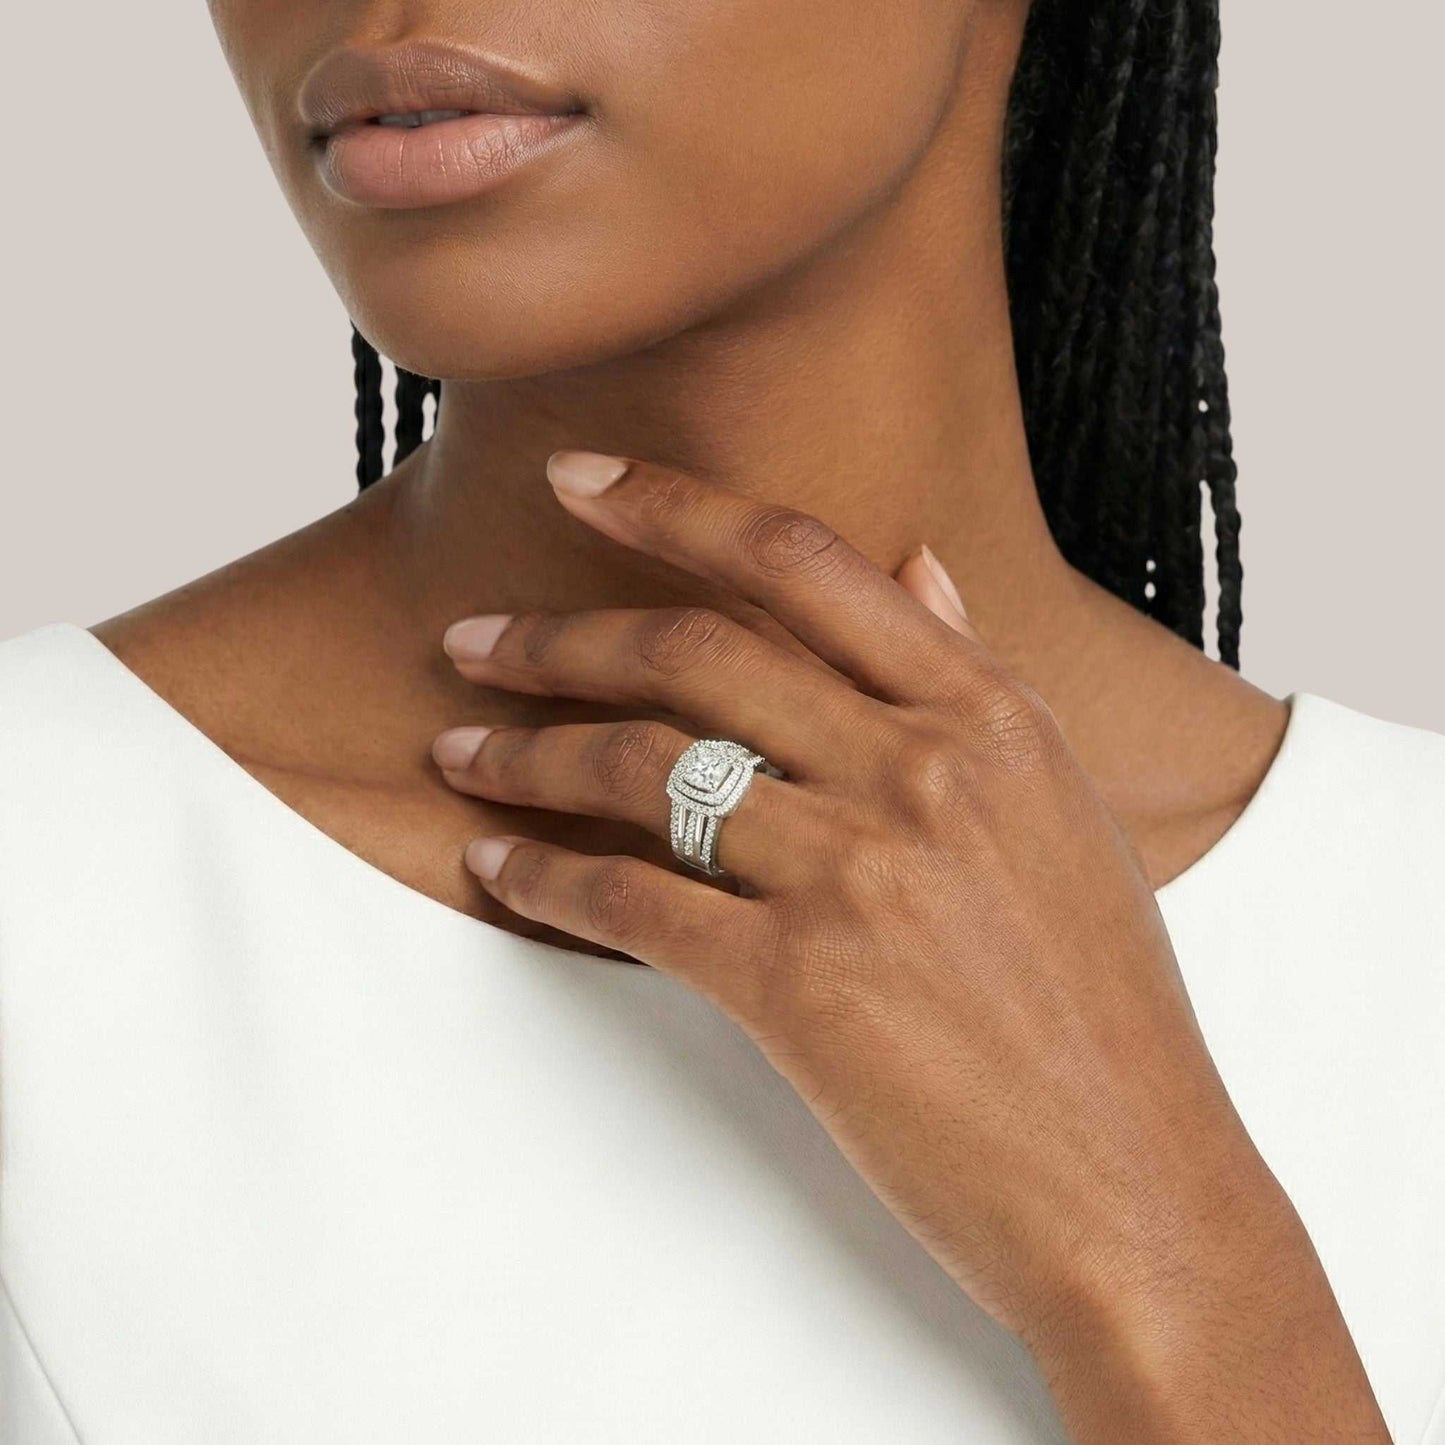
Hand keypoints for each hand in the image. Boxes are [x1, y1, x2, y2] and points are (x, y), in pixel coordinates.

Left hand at [433, 450, 1388, 1441]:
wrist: (1133, 1181)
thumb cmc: (1102, 1003)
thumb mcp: (1061, 807)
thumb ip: (975, 675)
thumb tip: (917, 562)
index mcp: (987, 714)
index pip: (801, 560)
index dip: (672, 505)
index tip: (577, 478)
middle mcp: (918, 771)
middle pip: (693, 652)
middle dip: (557, 639)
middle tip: (472, 639)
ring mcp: (856, 874)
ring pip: (643, 770)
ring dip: (527, 756)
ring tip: (458, 749)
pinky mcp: (799, 986)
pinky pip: (632, 904)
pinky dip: (544, 879)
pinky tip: (499, 867)